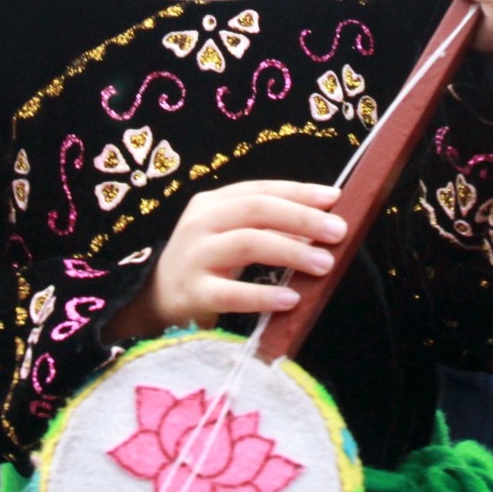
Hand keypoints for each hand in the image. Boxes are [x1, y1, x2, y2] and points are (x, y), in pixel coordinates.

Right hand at [107, 181, 345, 339]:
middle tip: (338, 231)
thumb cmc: (206, 265)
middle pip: (257, 210)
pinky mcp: (192, 293)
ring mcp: (194, 256)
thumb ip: (267, 228)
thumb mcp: (231, 237)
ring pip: (248, 243)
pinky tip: (291, 299)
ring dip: (291, 251)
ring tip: (324, 264)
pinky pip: (231, 292)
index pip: (261, 189)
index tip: (335, 197)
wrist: (153, 303)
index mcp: (213, 202)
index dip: (299, 191)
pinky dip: (263, 295)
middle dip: (302, 218)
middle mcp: (201, 222)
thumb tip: (321, 227)